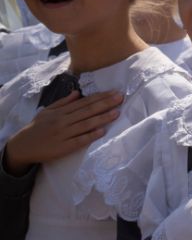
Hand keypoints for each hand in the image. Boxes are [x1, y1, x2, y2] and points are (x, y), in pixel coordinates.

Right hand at [2, 90, 122, 174]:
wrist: (23, 146)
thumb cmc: (37, 127)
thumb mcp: (47, 111)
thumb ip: (63, 102)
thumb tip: (78, 92)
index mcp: (61, 111)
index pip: (84, 102)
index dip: (100, 97)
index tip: (114, 92)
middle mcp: (63, 121)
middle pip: (87, 111)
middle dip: (105, 104)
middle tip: (121, 98)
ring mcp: (64, 134)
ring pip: (86, 124)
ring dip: (102, 118)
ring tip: (117, 112)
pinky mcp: (64, 147)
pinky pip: (80, 140)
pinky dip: (91, 135)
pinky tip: (103, 132)